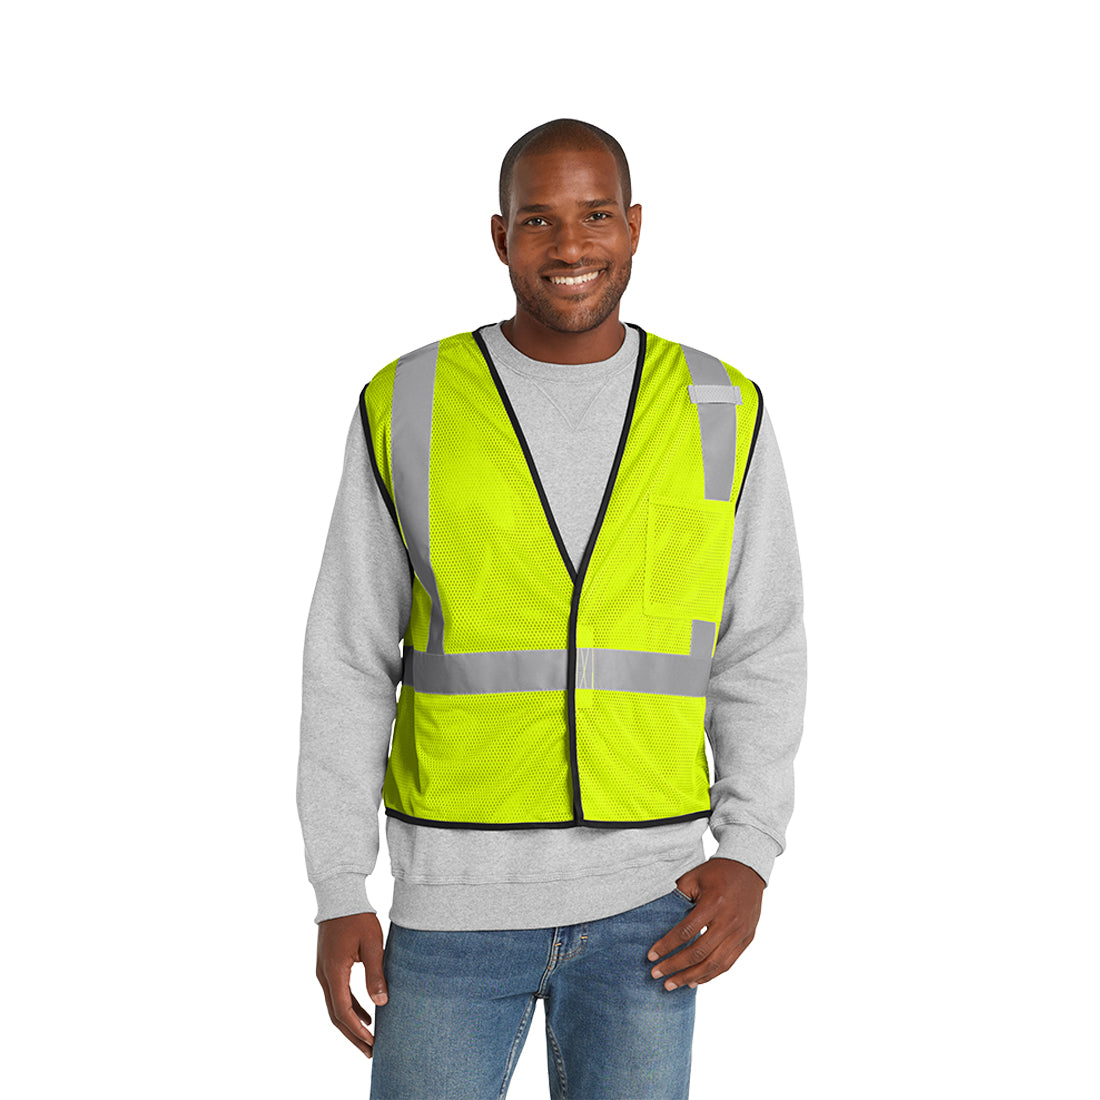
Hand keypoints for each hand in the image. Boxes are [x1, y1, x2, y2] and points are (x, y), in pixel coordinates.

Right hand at [316, 912, 388, 1057]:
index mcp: (334, 972)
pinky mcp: (328, 966)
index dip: (357, 1030)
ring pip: (335, 1006)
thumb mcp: (372, 945)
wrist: (340, 896)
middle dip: (353, 1035)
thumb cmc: (358, 918)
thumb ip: (375, 974)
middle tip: (370, 1052)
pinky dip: (350, 1007)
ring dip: (351, 1023)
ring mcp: (324, 971)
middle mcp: (324, 976)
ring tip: (369, 1039)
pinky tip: (366, 1014)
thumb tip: (382, 1002)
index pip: (343, 1011)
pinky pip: (337, 994)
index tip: (372, 1043)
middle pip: (336, 1015)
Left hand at [647, 857, 765, 990]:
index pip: (686, 932)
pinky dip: (710, 976)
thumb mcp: (694, 877)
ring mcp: (740, 933)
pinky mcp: (746, 940)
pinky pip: (727, 964)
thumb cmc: (717, 873)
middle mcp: (729, 921)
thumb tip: (658, 916)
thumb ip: (678, 896)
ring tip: (671, 984)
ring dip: (691, 977)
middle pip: (699, 953)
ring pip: (714, 964)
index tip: (651, 956)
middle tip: (656, 974)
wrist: (748, 870)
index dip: (667, 946)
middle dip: (675, 966)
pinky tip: (694, 981)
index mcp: (713, 904)